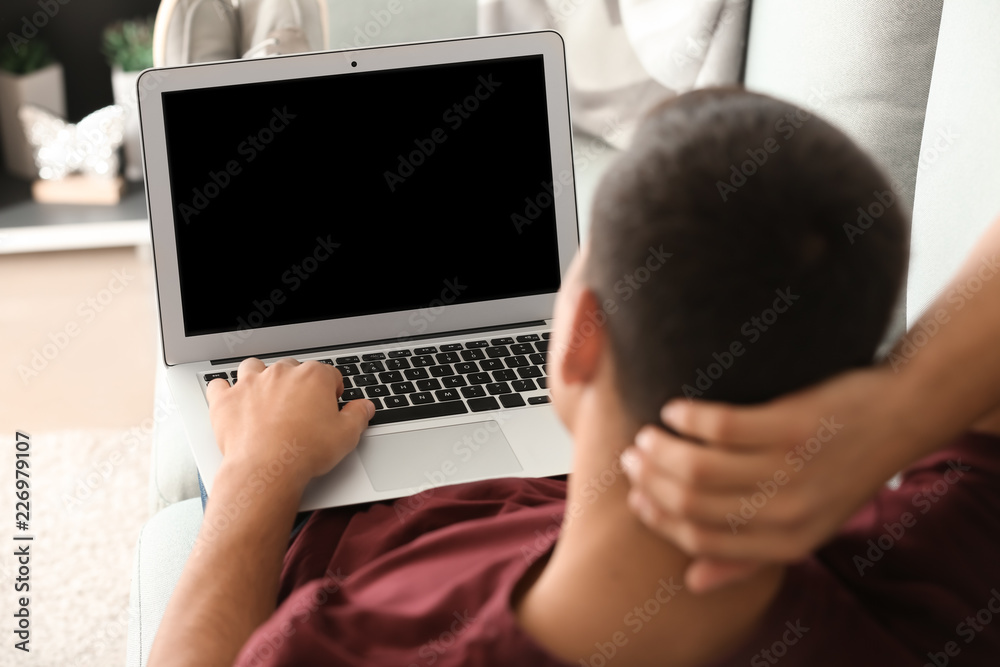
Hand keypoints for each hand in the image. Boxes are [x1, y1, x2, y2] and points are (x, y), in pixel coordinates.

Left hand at [206, 357, 373, 490]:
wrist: (268, 470)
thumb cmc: (306, 452)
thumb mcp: (346, 436)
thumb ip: (358, 416)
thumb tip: (365, 407)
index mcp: (314, 377)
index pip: (329, 374)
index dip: (332, 391)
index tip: (330, 405)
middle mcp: (281, 373)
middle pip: (292, 368)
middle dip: (297, 383)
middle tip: (300, 408)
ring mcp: (251, 383)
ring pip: (254, 367)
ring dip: (259, 377)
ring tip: (265, 396)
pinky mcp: (226, 400)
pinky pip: (219, 385)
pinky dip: (224, 391)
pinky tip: (231, 400)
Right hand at [621, 365, 918, 592]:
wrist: (898, 418)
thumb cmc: (842, 470)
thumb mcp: (805, 526)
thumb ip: (748, 557)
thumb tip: (691, 580)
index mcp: (788, 542)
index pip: (699, 539)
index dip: (659, 517)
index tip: (635, 494)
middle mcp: (789, 511)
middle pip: (693, 501)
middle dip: (651, 478)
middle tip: (633, 456)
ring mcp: (792, 468)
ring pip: (699, 465)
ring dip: (661, 448)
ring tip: (648, 433)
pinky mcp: (794, 426)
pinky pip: (720, 425)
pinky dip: (687, 417)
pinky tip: (676, 409)